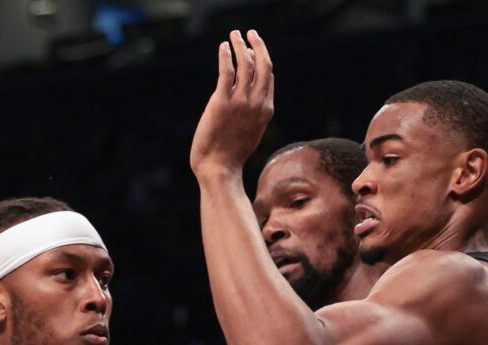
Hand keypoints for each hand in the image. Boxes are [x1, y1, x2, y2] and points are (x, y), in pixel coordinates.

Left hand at [189, 30, 274, 178]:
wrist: (219, 169)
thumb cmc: (230, 155)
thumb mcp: (250, 132)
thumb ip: (253, 114)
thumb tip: (250, 99)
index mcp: (266, 110)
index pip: (268, 77)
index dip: (261, 60)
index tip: (253, 49)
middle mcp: (257, 103)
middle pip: (263, 65)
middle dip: (258, 45)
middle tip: (250, 33)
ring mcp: (240, 102)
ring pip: (245, 64)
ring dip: (240, 45)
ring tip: (234, 35)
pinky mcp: (222, 102)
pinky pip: (227, 71)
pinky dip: (226, 56)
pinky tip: (223, 48)